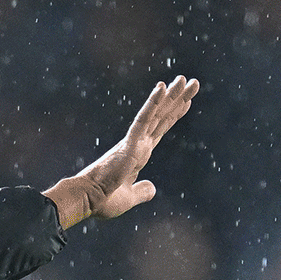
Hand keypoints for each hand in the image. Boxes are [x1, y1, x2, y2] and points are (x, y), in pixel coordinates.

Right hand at [43, 75, 199, 228]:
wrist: (87, 200)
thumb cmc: (103, 200)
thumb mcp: (129, 198)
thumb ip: (141, 192)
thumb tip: (152, 188)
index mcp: (137, 155)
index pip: (159, 130)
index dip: (173, 115)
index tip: (186, 101)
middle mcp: (137, 144)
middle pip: (162, 117)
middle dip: (177, 99)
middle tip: (193, 82)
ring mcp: (134, 142)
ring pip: (156, 114)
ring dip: (171, 96)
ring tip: (185, 79)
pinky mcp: (129, 144)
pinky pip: (143, 119)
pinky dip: (153, 103)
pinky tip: (162, 87)